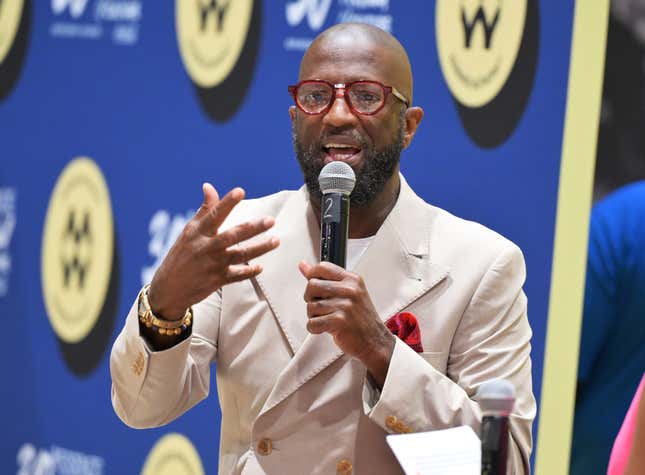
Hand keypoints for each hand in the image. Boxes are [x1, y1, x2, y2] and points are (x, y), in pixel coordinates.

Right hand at [148, 183, 279, 318]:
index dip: (227, 203)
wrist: (168, 289)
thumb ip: (204, 210)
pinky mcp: (218, 280)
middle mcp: (206, 248)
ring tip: (276, 241)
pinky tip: (260, 267)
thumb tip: (209, 186)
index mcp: (197, 233)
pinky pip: (238, 276)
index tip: (240, 191)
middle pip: (232, 235)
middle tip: (270, 220)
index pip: (214, 214)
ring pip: (240, 255)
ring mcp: (213, 265)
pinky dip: (250, 272)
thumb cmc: (180, 256)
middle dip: (253, 227)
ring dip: (259, 248)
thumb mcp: (188, 232)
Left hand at [299, 260, 394, 385]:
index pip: (322, 267)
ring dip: (314, 316)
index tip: (314, 287)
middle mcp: (349, 290)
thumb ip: (325, 278)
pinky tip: (325, 328)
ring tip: (327, 319)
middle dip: (311, 299)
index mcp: (352, 280)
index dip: (311, 276)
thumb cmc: (361, 319)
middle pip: (312, 285)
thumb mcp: (348, 293)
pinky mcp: (339, 321)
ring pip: (311, 306)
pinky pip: (312, 323)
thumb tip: (303, 265)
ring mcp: (345, 305)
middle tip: (321, 307)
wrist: (375, 341)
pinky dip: (315, 328)